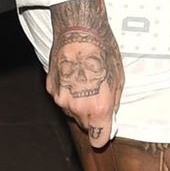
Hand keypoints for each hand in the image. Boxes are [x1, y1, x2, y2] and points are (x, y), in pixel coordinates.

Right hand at [47, 0, 123, 146]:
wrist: (78, 31)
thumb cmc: (102, 51)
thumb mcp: (118, 78)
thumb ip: (113, 102)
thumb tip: (110, 114)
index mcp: (98, 108)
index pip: (98, 139)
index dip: (103, 136)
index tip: (105, 132)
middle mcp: (77, 108)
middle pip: (85, 125)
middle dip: (92, 118)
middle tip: (99, 98)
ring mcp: (61, 99)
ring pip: (71, 112)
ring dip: (79, 105)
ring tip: (86, 82)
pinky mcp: (51, 88)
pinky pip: (61, 98)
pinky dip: (68, 92)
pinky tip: (74, 76)